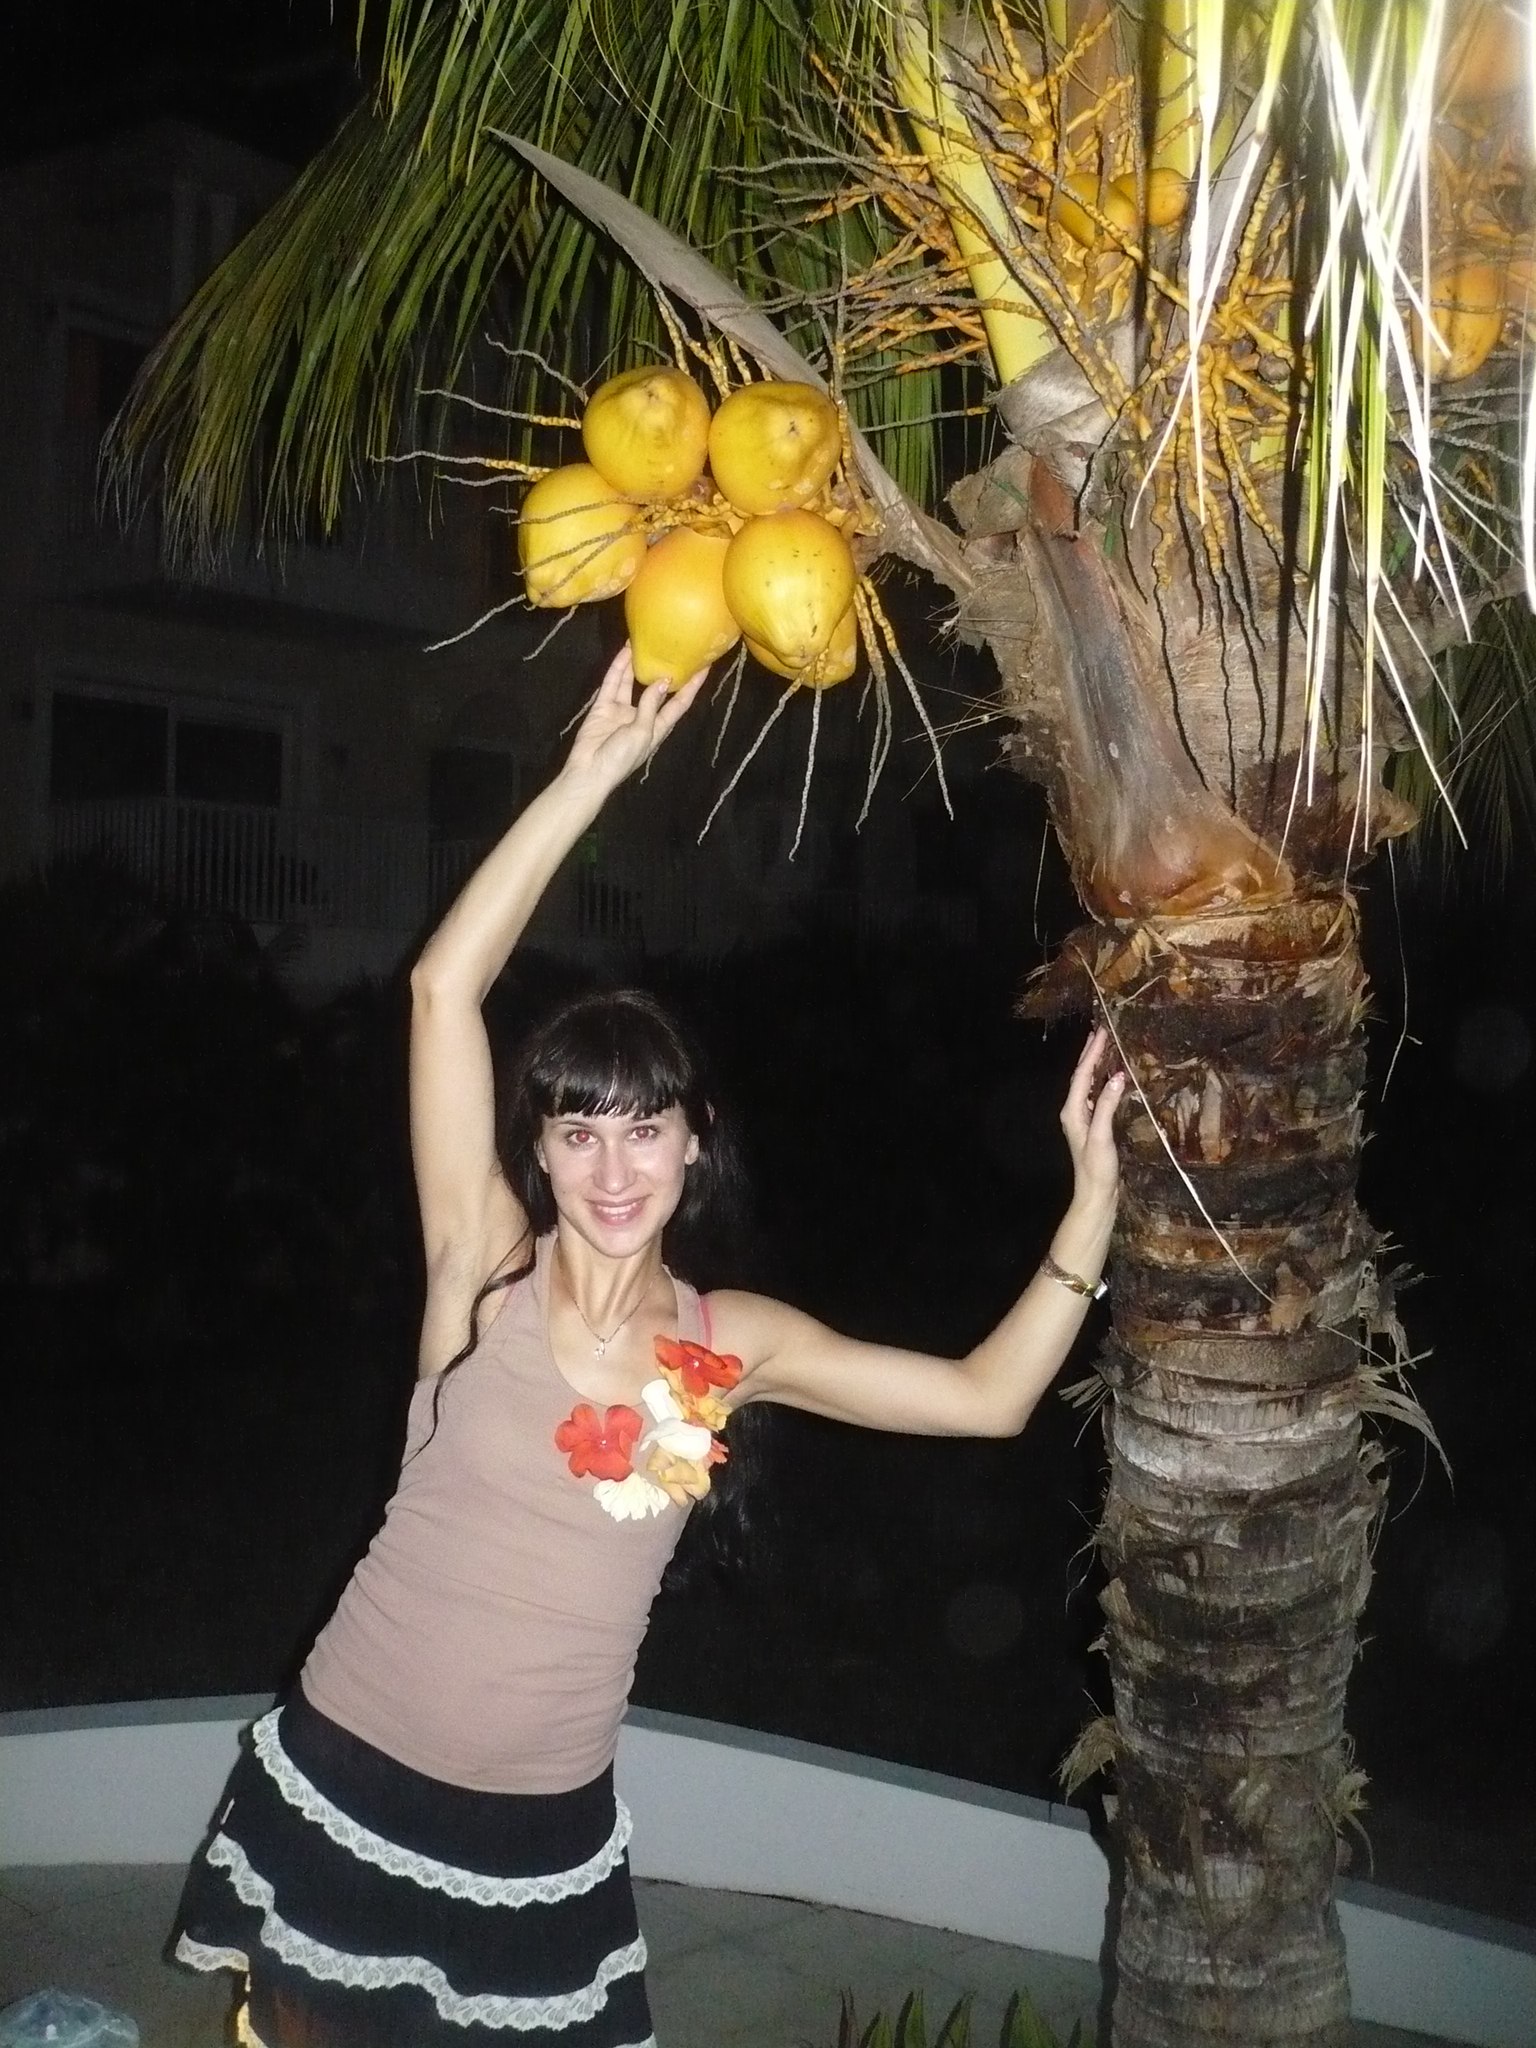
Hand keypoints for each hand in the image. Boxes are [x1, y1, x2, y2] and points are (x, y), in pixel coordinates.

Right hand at [563, 644, 705, 794]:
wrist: (589, 771)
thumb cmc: (622, 758)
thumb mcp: (643, 732)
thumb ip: (652, 705)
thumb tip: (664, 680)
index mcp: (658, 728)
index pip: (680, 703)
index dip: (692, 686)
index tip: (704, 667)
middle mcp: (642, 717)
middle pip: (656, 690)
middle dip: (664, 670)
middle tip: (674, 648)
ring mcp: (622, 710)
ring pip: (632, 682)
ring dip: (637, 664)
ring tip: (645, 641)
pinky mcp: (604, 706)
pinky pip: (613, 683)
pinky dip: (618, 668)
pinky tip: (625, 652)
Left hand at [1060, 1024, 1124, 1214]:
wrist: (1096, 1195)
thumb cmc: (1096, 1169)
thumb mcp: (1102, 1136)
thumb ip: (1107, 1106)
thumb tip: (1117, 1077)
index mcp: (1072, 1111)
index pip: (1082, 1075)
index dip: (1092, 1053)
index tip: (1102, 1032)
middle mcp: (1074, 1111)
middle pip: (1082, 1076)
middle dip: (1091, 1053)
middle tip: (1102, 1032)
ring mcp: (1083, 1118)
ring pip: (1088, 1084)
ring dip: (1095, 1065)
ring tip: (1104, 1047)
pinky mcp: (1093, 1125)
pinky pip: (1096, 1094)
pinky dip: (1102, 1081)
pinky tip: (1111, 1077)